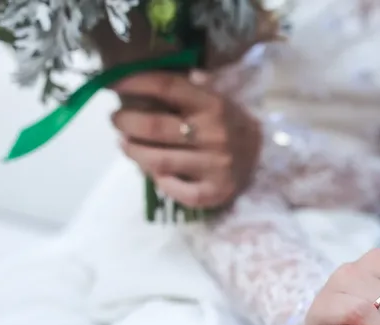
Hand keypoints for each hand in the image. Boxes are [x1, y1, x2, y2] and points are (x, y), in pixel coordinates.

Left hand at [111, 70, 261, 208]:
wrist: (265, 157)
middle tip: (116, 119)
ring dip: (133, 151)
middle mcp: (214, 134)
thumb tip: (144, 76)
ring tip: (124, 144)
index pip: (167, 87)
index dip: (136, 83)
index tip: (114, 83)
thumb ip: (187, 87)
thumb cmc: (229, 123)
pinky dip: (159, 182)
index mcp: (214, 104)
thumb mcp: (216, 98)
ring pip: (159, 161)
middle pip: (155, 127)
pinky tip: (153, 172)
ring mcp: (215, 166)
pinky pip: (177, 191)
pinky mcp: (214, 192)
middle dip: (126, 121)